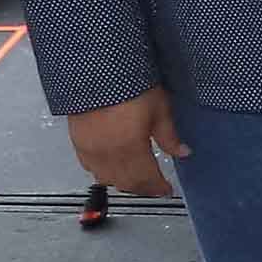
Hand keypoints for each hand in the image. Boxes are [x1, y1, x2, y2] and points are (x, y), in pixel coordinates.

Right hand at [67, 87, 185, 199]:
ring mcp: (89, 150)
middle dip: (142, 189)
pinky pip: (90, 168)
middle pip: (125, 183)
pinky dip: (103, 173)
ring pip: (106, 179)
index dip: (158, 188)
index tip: (167, 190)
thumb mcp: (159, 109)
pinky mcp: (77, 143)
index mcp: (130, 148)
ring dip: (123, 184)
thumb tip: (184, 153)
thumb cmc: (132, 86)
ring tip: (138, 181)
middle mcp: (107, 154)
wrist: (96, 71)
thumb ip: (169, 136)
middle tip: (155, 188)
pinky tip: (113, 169)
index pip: (146, 178)